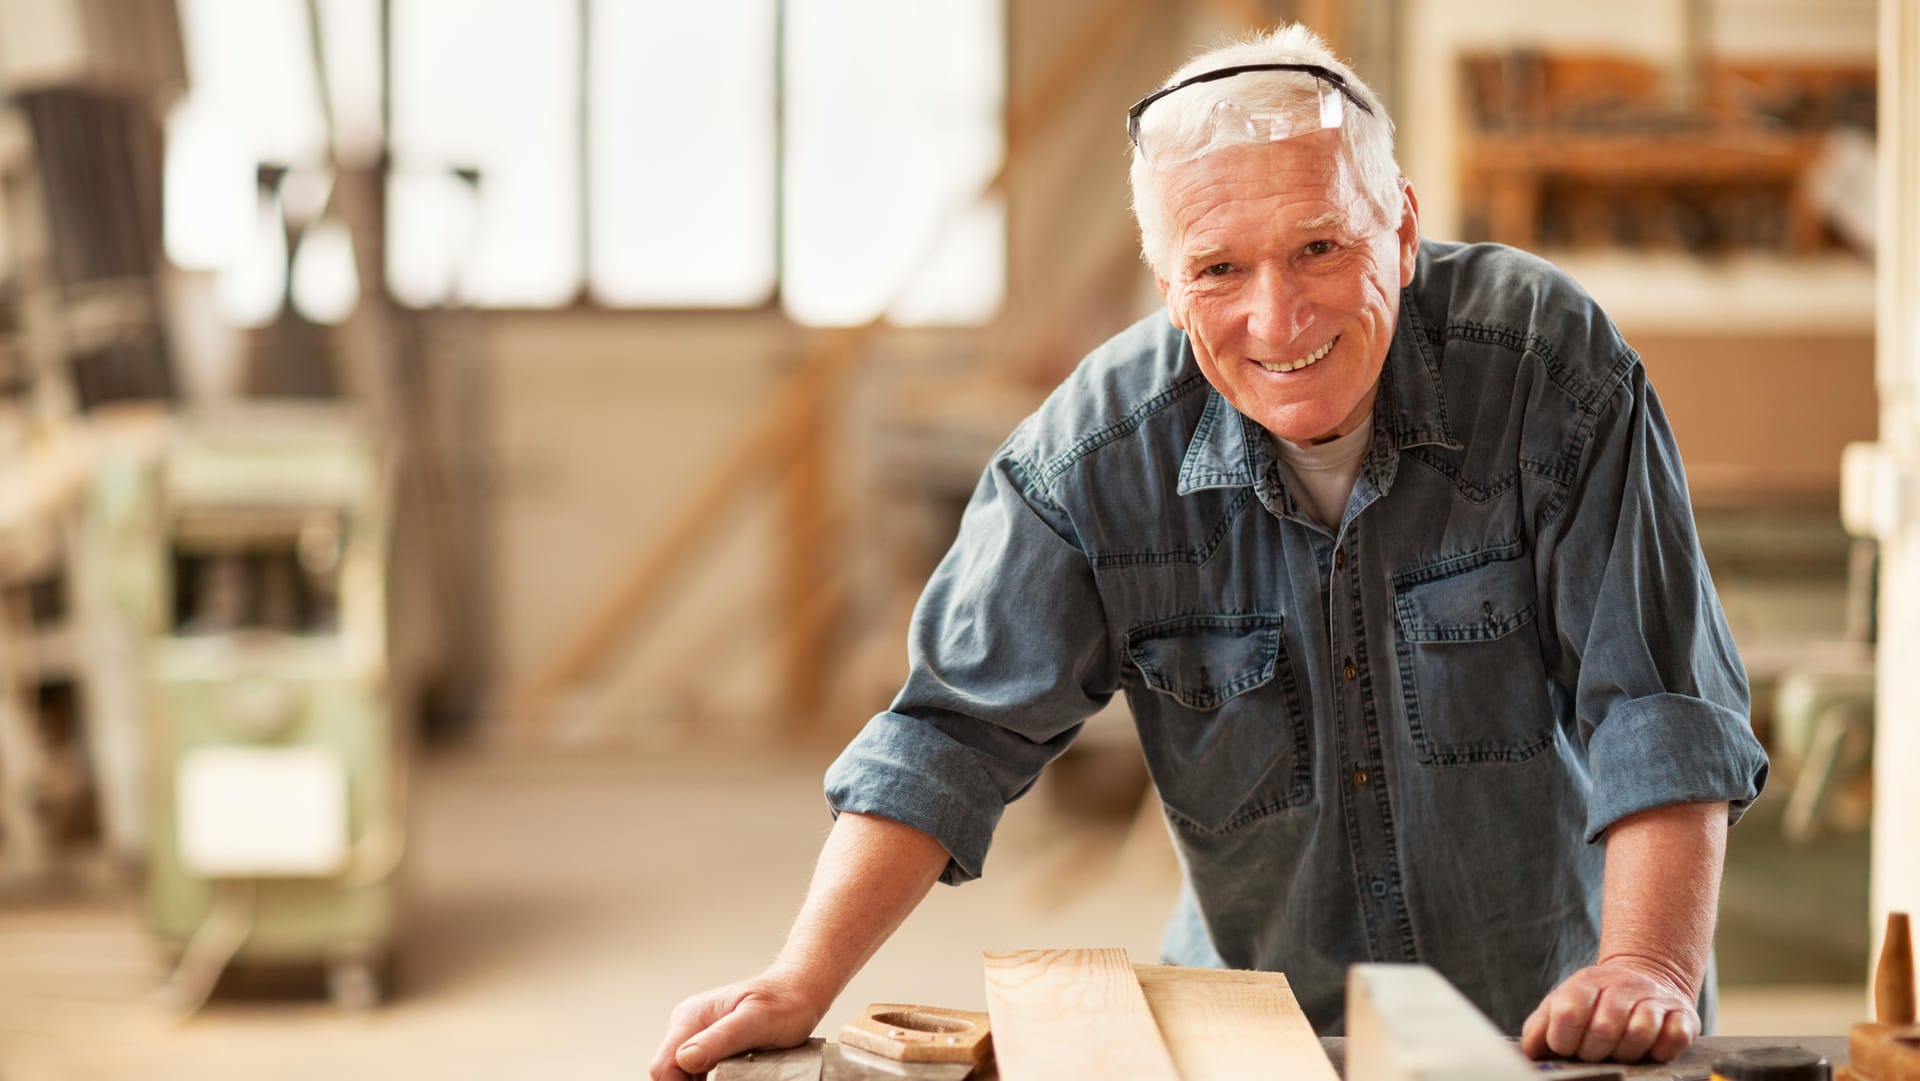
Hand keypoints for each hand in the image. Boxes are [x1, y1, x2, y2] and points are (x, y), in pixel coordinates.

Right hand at [648, 970, 825, 1080]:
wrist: (798, 992)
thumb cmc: (784, 1003)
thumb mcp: (756, 1021)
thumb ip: (720, 1039)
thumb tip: (686, 1058)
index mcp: (692, 1017)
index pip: (663, 1066)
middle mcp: (688, 1024)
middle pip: (669, 1072)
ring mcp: (697, 1033)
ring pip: (681, 1074)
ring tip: (732, 1078)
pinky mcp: (708, 1043)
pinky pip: (696, 1071)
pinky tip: (729, 1079)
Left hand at [1521, 961, 1697, 1063]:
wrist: (1645, 979)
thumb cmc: (1596, 1004)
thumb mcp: (1563, 1004)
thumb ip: (1541, 1026)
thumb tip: (1531, 1052)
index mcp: (1587, 982)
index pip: (1568, 1012)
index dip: (1564, 1040)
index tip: (1566, 1048)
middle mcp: (1622, 985)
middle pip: (1604, 1028)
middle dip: (1594, 1052)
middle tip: (1594, 1054)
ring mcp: (1654, 999)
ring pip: (1639, 1032)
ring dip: (1626, 1053)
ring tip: (1620, 1052)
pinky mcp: (1683, 1015)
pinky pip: (1674, 1038)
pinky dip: (1661, 1051)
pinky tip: (1652, 1051)